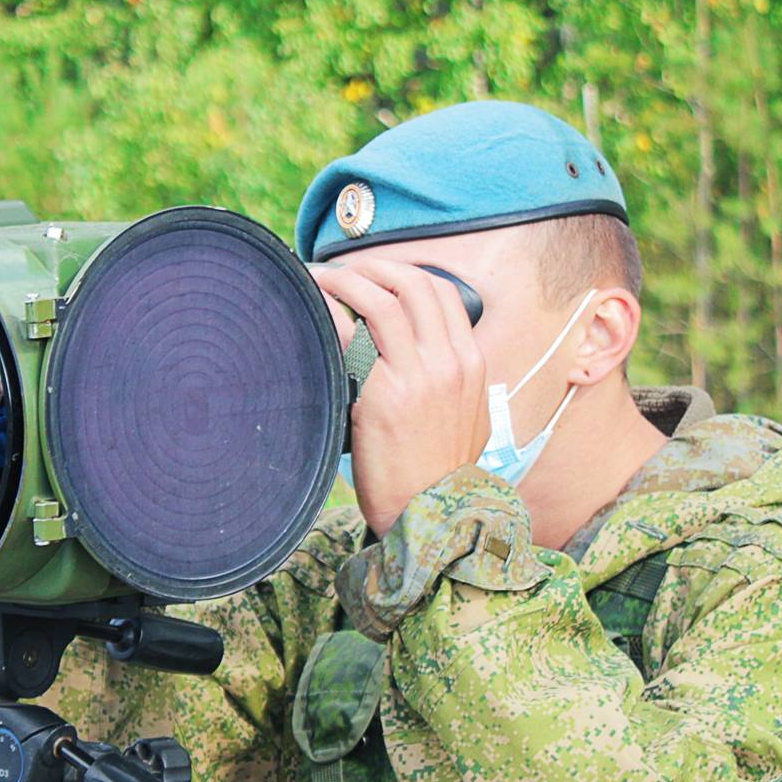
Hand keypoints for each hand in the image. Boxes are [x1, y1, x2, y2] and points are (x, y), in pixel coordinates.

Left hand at [311, 259, 487, 537]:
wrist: (432, 516)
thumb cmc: (438, 474)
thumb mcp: (467, 420)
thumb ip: (453, 382)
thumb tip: (423, 357)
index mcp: (472, 363)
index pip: (442, 292)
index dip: (405, 271)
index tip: (376, 273)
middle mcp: (449, 362)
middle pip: (412, 283)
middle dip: (372, 265)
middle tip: (341, 269)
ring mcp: (418, 376)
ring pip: (381, 298)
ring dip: (344, 279)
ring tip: (318, 279)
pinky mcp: (383, 395)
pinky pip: (351, 334)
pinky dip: (329, 311)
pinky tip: (310, 307)